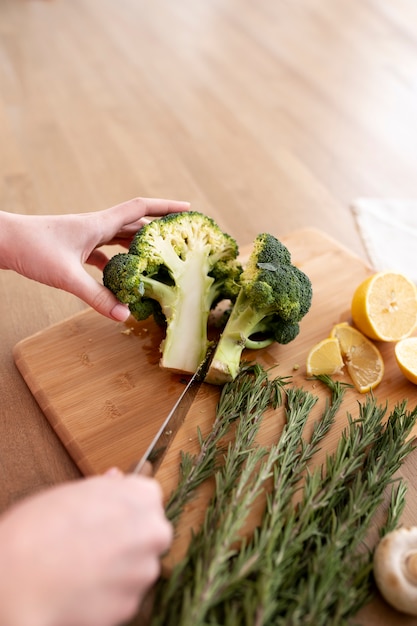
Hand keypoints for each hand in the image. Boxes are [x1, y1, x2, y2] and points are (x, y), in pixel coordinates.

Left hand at [0, 197, 189, 319]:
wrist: (3, 241)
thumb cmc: (32, 249)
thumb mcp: (67, 276)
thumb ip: (96, 297)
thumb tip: (124, 315)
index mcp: (98, 224)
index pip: (140, 208)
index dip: (166, 206)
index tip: (188, 208)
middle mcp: (96, 226)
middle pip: (135, 224)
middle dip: (159, 230)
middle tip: (180, 239)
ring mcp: (86, 237)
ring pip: (121, 239)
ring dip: (139, 247)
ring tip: (159, 260)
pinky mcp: (76, 248)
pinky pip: (105, 253)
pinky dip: (117, 263)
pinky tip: (122, 278)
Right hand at [0, 472, 172, 625]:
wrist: (18, 580)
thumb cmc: (39, 530)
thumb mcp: (72, 492)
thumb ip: (105, 487)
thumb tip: (116, 479)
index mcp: (142, 497)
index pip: (147, 497)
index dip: (124, 506)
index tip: (107, 513)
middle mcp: (153, 532)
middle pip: (150, 533)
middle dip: (128, 537)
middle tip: (93, 541)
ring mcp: (144, 571)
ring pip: (138, 567)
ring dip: (118, 567)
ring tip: (82, 565)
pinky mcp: (131, 605)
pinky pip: (124, 596)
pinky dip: (107, 593)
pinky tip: (81, 586)